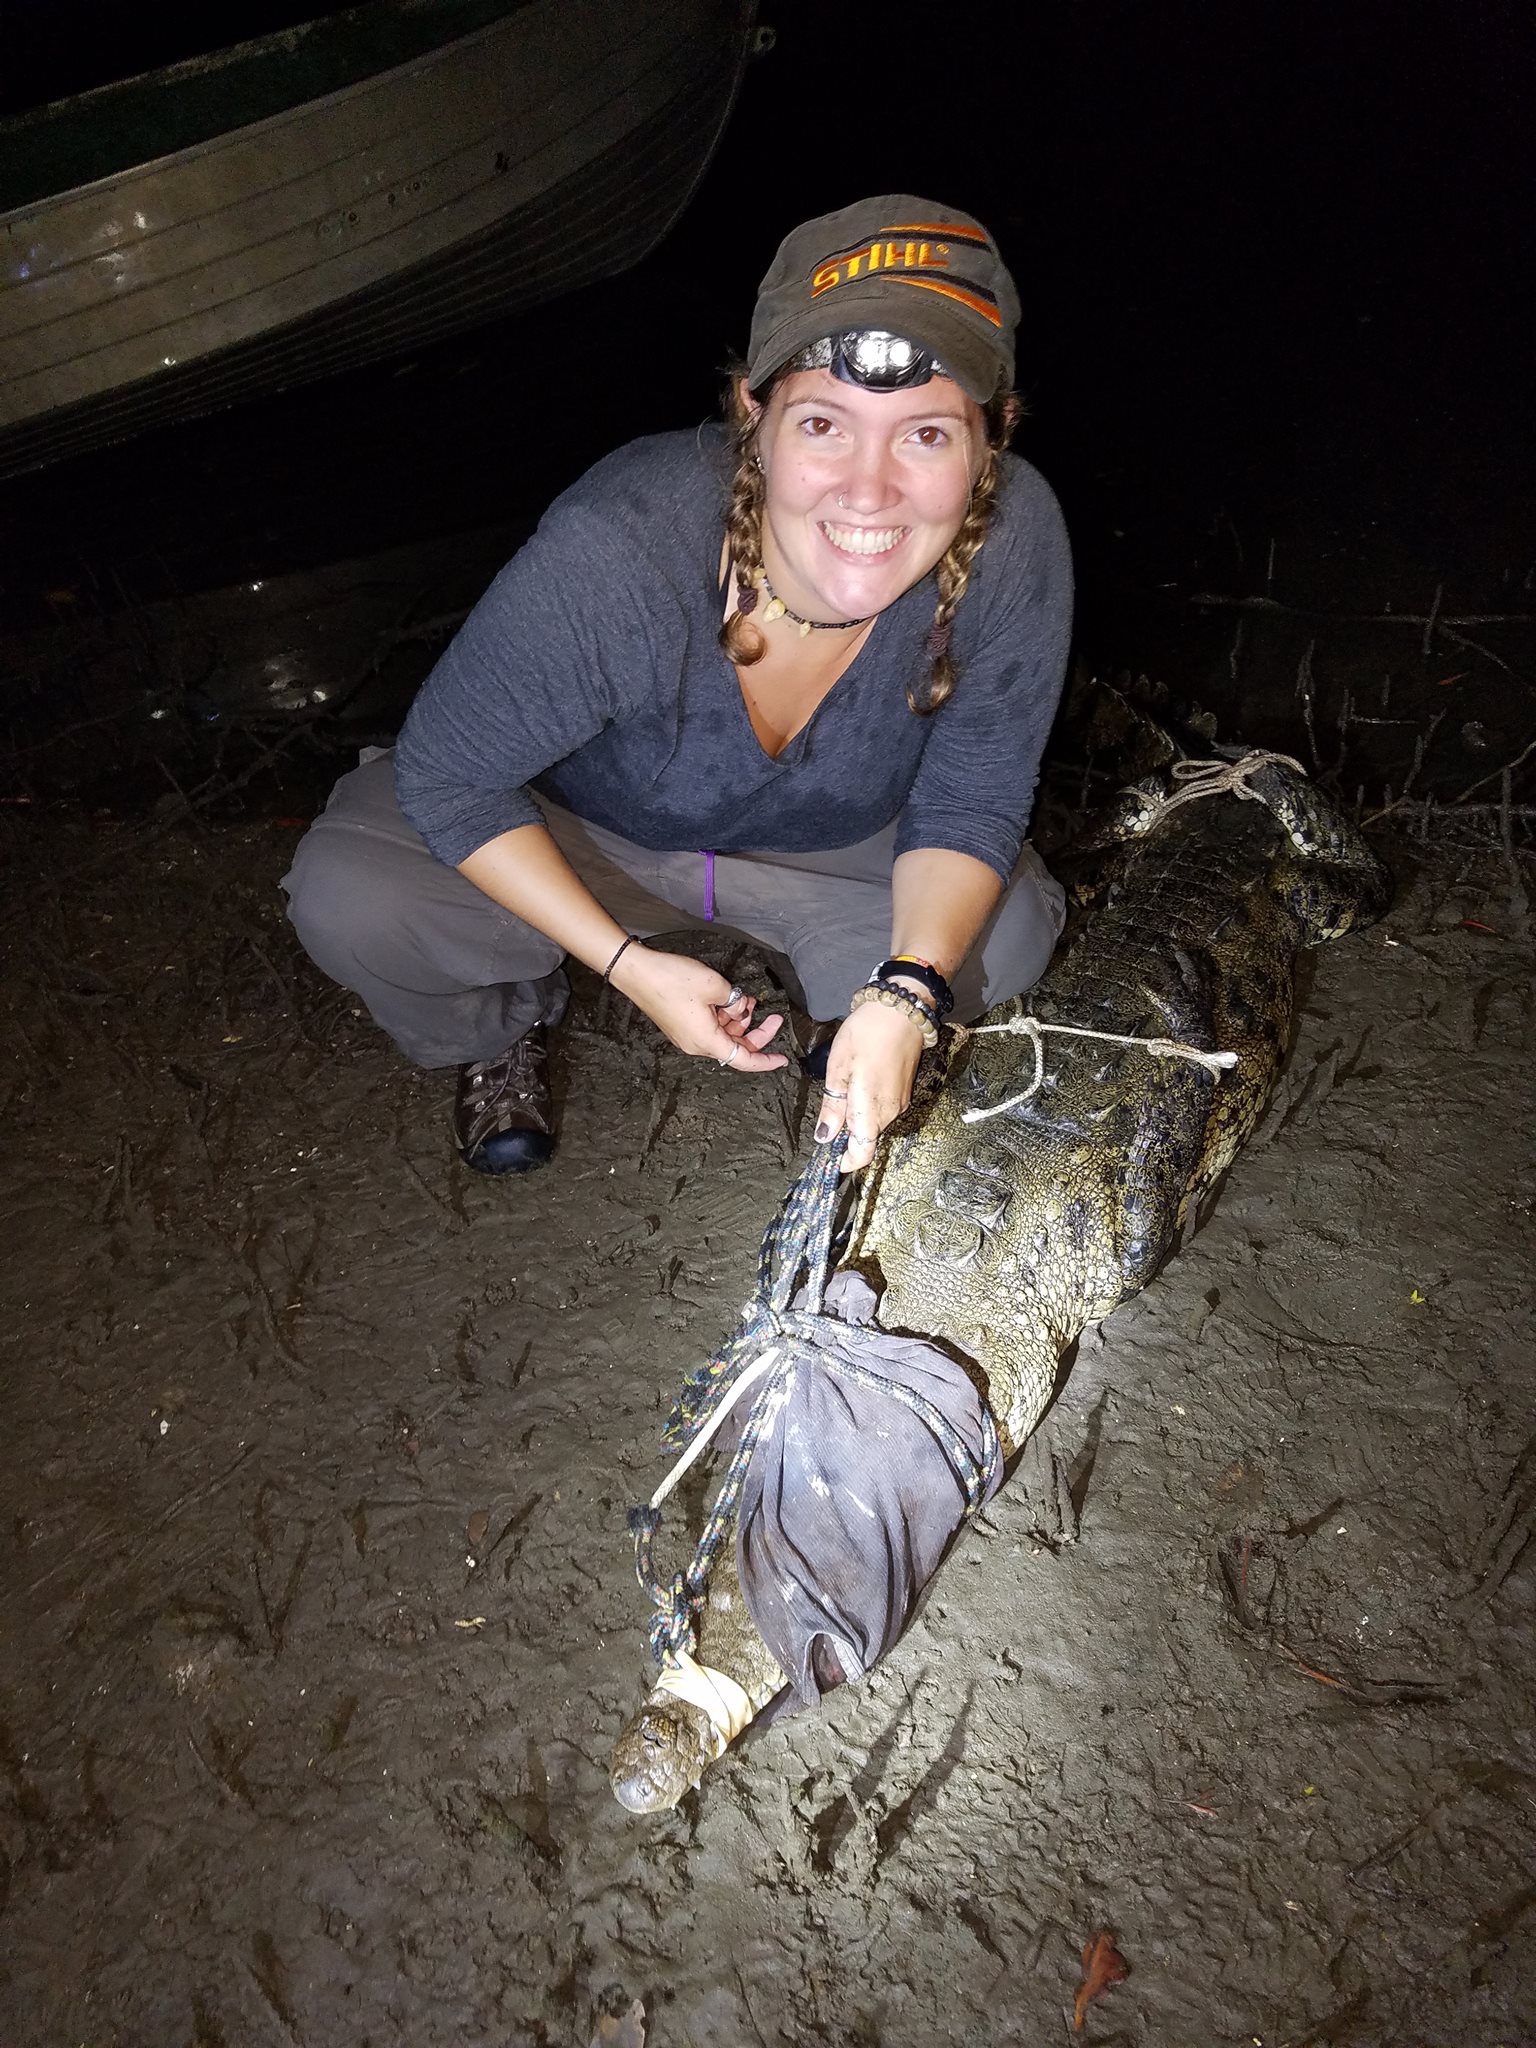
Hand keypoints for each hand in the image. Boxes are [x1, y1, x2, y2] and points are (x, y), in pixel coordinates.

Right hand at [610, 946, 786, 1071]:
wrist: (636, 972)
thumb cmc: (671, 979)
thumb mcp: (715, 986)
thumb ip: (735, 1000)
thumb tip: (739, 1006)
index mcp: (706, 1041)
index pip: (744, 1060)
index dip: (766, 1061)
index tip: (783, 1059)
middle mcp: (696, 1044)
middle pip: (735, 1046)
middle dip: (757, 1032)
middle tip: (773, 1016)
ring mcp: (687, 1035)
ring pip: (723, 1034)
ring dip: (739, 1019)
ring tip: (747, 998)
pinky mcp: (681, 1024)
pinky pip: (711, 1026)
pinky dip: (724, 1015)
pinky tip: (730, 998)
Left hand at [813, 999, 926, 1172]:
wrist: (901, 1010)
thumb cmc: (866, 1034)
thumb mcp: (838, 1068)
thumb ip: (833, 1106)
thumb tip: (825, 1136)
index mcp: (871, 1110)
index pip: (862, 1153)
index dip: (845, 1161)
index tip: (829, 1157)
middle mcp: (890, 1112)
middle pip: (866, 1138)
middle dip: (846, 1134)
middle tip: (828, 1112)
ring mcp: (900, 1102)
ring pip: (873, 1122)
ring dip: (856, 1117)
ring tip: (842, 1089)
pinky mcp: (904, 1091)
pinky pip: (882, 1108)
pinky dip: (867, 1105)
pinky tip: (858, 1082)